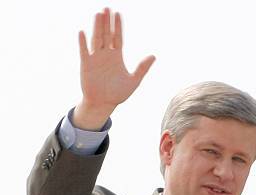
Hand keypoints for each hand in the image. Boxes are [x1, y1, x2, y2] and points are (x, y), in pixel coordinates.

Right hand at [74, 7, 155, 128]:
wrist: (103, 104)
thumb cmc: (117, 94)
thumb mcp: (133, 81)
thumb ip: (142, 68)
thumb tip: (153, 56)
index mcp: (116, 57)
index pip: (117, 38)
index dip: (118, 26)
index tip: (118, 14)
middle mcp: (105, 55)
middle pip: (106, 35)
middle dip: (107, 22)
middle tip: (107, 8)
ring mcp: (95, 59)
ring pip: (96, 39)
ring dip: (97, 27)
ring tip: (98, 15)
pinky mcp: (86, 65)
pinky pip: (84, 51)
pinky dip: (83, 43)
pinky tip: (82, 32)